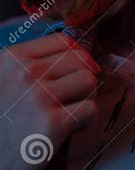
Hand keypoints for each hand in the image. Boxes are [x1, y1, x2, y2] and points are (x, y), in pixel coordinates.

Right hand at [0, 32, 99, 169]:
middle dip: (82, 78)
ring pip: (89, 81)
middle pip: (81, 59)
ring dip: (86, 98)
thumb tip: (82, 54)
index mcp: (14, 58)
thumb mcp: (5, 78)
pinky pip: (90, 109)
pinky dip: (86, 120)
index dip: (77, 56)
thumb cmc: (2, 119)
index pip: (64, 41)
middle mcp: (26, 73)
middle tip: (72, 98)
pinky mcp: (52, 124)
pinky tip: (71, 128)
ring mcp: (40, 97)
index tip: (74, 73)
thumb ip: (34, 62)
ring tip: (71, 112)